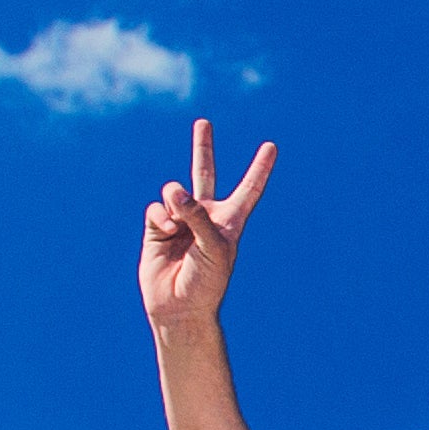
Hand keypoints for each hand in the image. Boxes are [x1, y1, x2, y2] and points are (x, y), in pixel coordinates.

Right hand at [142, 117, 275, 326]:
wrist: (179, 306)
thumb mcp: (213, 247)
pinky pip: (157, 209)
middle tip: (203, 123)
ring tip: (178, 227)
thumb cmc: (207, 282)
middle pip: (204, 174)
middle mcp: (205, 216)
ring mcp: (180, 220)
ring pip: (173, 191)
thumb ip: (197, 214)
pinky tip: (166, 234)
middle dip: (202, 148)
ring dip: (175, 203)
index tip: (271, 147)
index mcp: (230, 221)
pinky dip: (161, 219)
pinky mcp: (157, 227)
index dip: (260, 169)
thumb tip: (173, 188)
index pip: (249, 189)